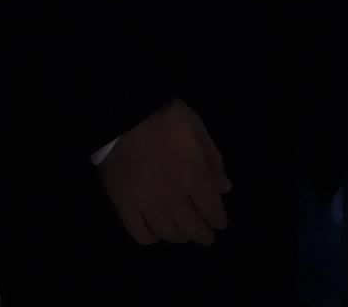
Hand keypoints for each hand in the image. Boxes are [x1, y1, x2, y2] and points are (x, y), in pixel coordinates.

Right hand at [97, 98, 230, 245]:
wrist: (122, 111)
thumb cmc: (164, 115)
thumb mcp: (197, 129)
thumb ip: (213, 160)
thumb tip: (225, 188)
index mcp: (194, 176)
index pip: (212, 209)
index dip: (218, 219)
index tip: (220, 223)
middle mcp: (172, 196)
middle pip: (192, 226)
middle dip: (203, 234)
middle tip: (206, 236)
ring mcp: (146, 203)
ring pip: (168, 233)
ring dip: (180, 237)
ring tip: (184, 234)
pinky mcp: (124, 205)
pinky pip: (140, 234)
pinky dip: (152, 238)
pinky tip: (156, 231)